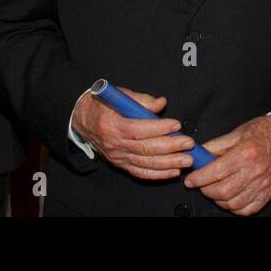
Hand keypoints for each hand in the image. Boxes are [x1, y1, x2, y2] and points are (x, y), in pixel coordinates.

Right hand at [71, 88, 194, 180]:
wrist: (82, 120)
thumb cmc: (103, 105)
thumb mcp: (119, 95)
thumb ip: (141, 100)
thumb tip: (161, 104)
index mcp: (112, 124)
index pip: (138, 129)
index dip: (159, 128)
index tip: (176, 125)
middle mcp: (114, 143)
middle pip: (145, 148)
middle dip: (170, 147)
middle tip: (188, 144)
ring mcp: (118, 156)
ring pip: (145, 163)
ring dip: (168, 163)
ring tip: (186, 160)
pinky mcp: (121, 164)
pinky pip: (140, 172)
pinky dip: (158, 174)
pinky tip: (173, 172)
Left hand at [183, 115, 270, 215]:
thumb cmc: (263, 132)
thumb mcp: (237, 132)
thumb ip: (216, 146)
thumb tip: (198, 155)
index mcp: (245, 153)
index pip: (216, 172)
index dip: (199, 178)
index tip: (190, 180)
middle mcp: (255, 171)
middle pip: (223, 191)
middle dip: (206, 190)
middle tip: (201, 184)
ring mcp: (263, 185)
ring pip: (233, 203)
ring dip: (218, 200)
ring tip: (214, 190)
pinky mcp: (268, 193)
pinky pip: (248, 210)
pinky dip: (234, 208)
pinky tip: (229, 198)